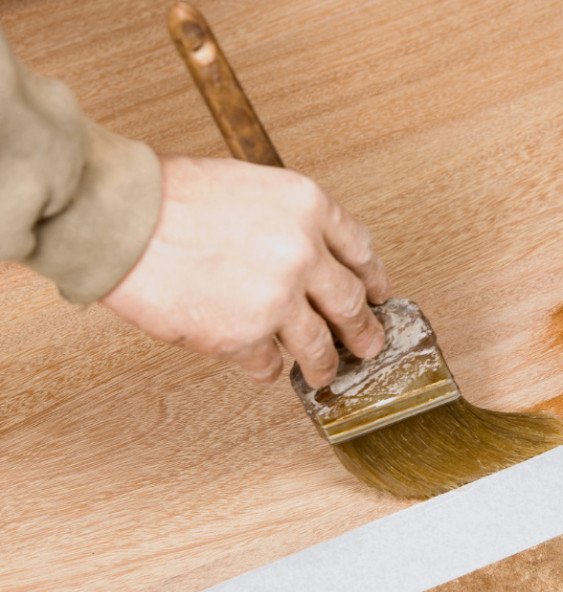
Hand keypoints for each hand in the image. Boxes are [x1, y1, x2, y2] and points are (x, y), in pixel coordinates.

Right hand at [102, 154, 391, 387]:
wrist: (122, 219)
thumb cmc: (172, 198)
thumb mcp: (251, 186)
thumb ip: (291, 223)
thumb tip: (314, 262)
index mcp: (308, 206)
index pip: (360, 250)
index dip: (374, 279)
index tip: (378, 296)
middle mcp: (303, 252)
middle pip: (351, 303)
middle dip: (364, 331)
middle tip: (369, 345)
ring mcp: (277, 297)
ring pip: (319, 346)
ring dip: (324, 364)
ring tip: (324, 372)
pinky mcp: (246, 335)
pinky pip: (271, 364)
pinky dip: (270, 369)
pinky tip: (267, 367)